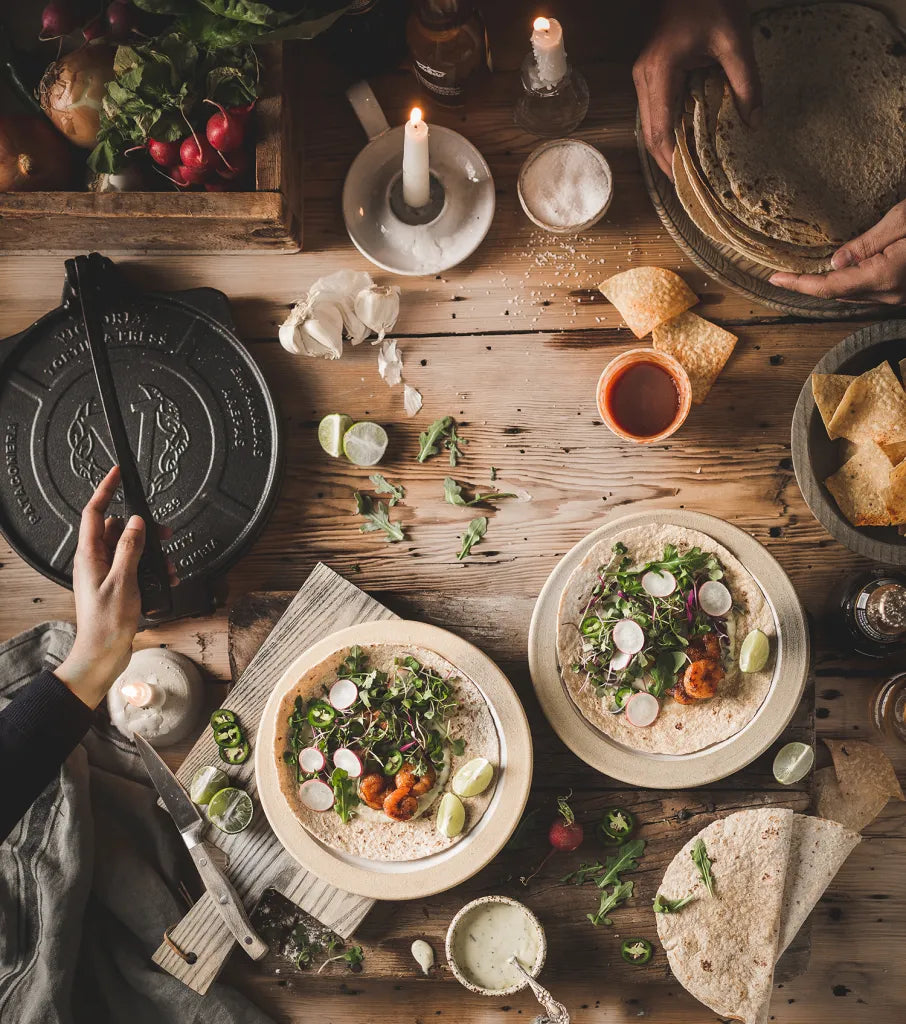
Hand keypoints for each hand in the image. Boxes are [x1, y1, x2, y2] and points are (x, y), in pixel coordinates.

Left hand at [55, 467, 177, 708]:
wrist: (103, 653)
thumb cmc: (107, 623)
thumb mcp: (123, 581)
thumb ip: (130, 549)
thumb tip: (135, 522)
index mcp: (90, 555)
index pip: (95, 512)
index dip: (105, 490)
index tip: (116, 473)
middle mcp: (95, 561)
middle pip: (119, 529)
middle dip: (143, 529)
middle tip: (163, 532)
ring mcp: (106, 573)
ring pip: (130, 548)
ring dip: (151, 554)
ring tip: (167, 566)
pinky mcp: (116, 585)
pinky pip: (135, 567)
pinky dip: (151, 570)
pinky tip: (164, 580)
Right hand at [633, 0, 760, 177]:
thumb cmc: (711, 1)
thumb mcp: (736, 40)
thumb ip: (747, 82)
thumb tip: (755, 122)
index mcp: (660, 72)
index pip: (660, 130)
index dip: (670, 161)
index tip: (686, 183)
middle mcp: (644, 77)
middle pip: (650, 134)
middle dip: (667, 162)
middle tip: (689, 187)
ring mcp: (644, 76)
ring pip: (650, 125)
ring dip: (667, 149)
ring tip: (688, 171)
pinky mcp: (651, 73)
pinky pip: (656, 111)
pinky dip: (669, 131)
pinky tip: (686, 143)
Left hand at [770, 201, 905, 303]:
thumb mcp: (902, 220)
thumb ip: (866, 242)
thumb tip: (834, 262)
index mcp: (884, 277)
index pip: (829, 287)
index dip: (799, 284)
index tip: (776, 278)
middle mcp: (889, 294)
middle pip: (838, 293)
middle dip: (810, 283)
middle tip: (786, 271)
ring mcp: (898, 296)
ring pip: (853, 293)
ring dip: (831, 283)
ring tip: (808, 270)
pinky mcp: (903, 291)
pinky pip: (868, 290)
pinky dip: (850, 281)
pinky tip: (842, 268)